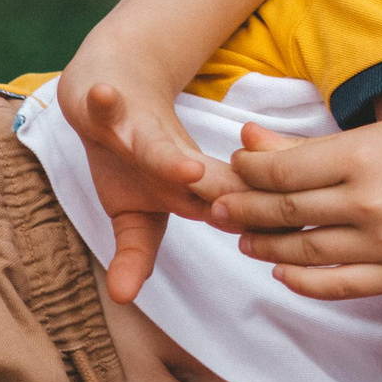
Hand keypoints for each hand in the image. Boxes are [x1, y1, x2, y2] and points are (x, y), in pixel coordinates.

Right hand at [55, 69, 242, 302]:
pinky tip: (103, 96)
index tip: (278, 246)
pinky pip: (108, 103)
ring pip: (159, 146)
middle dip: (225, 197)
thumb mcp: (133, 211)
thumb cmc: (129, 156)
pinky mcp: (113, 103)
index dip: (249, 226)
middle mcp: (174, 158)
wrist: (114, 82)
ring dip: (173, 159)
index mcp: (190, 187)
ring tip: (190, 170)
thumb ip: (136, 252)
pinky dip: (105, 100)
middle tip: (249, 221)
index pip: (230, 210)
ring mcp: (142, 130)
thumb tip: (123, 299)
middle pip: (207, 180)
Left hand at [219, 110, 381, 298]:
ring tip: (244, 241)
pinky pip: (338, 286)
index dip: (249, 172)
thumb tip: (245, 140)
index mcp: (364, 157)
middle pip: (288, 212)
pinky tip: (282, 274)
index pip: (284, 171)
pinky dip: (303, 283)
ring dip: (266, 248)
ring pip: (306, 252)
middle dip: (245, 210)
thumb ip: (304, 145)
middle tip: (219, 209)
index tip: (234, 169)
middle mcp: (374, 202)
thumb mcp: (369, 135)